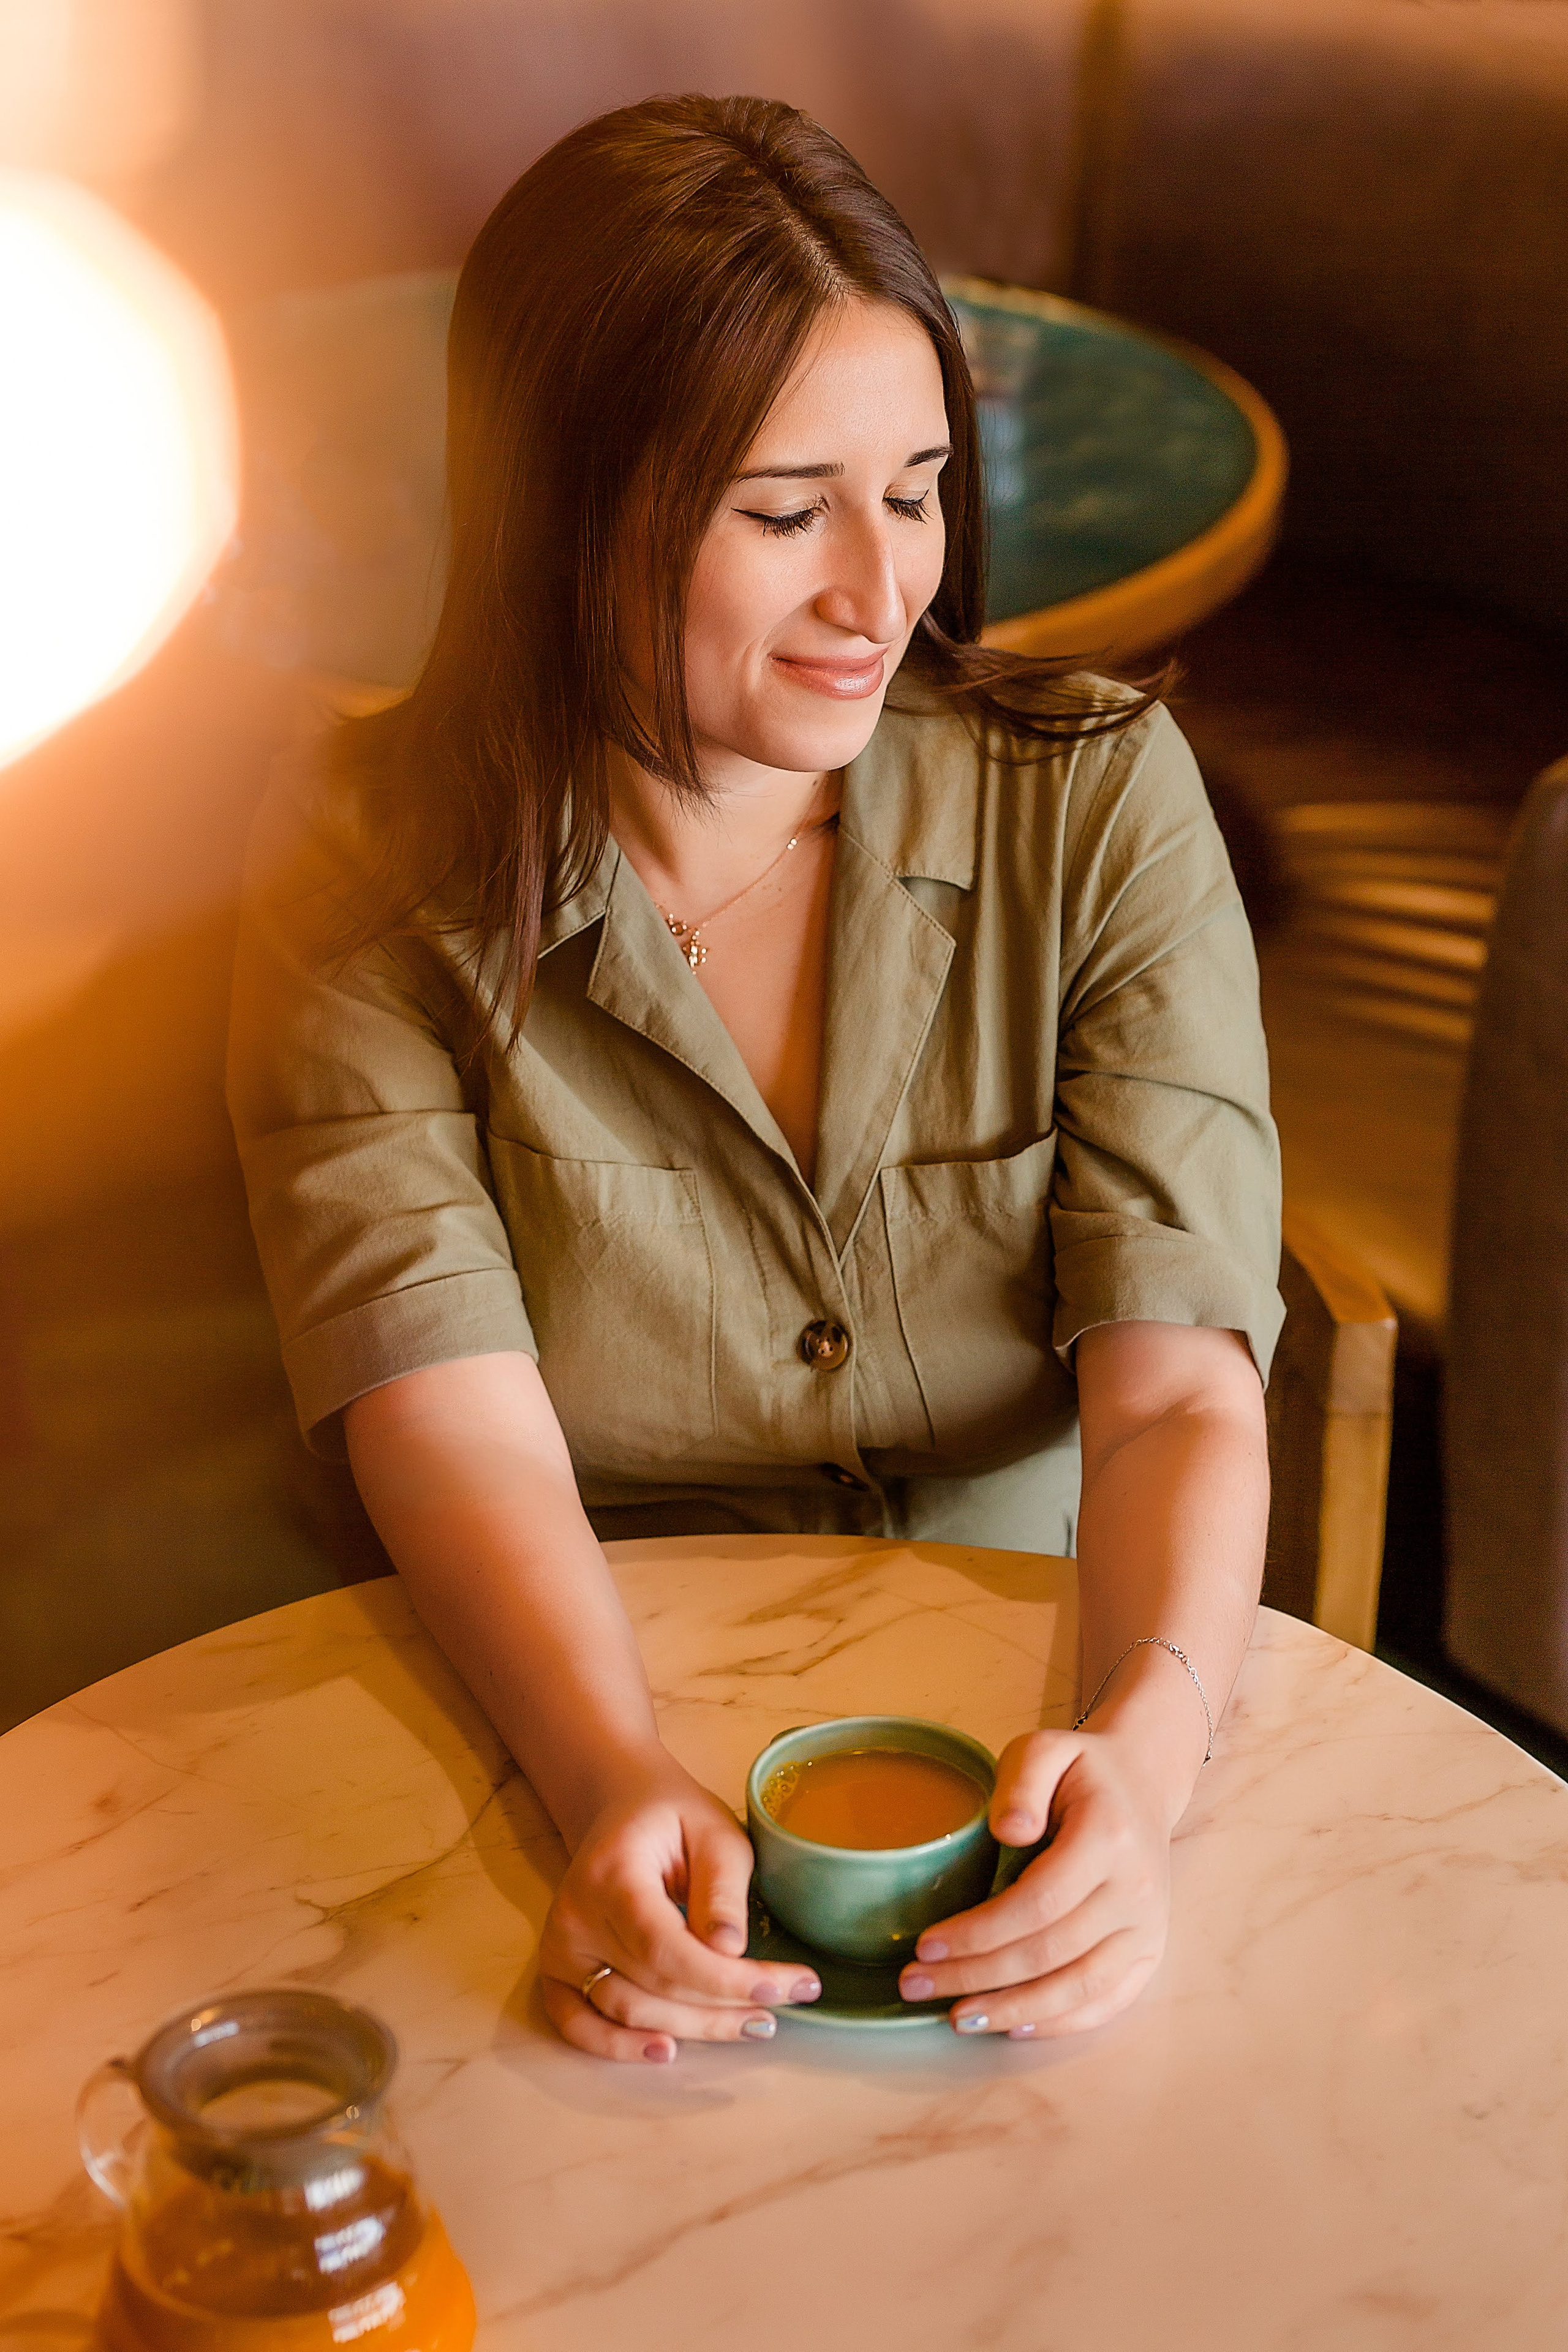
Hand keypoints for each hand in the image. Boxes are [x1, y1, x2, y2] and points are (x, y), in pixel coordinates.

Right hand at [538, 1750, 821, 2061]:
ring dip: (694, 2027)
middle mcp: (576, 1918)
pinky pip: (578, 2025)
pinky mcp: (557, 1971)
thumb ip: (722, 1887)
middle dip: (725, 2004)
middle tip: (784, 2004)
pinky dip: (618, 2047)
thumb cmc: (674, 1818)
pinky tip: (667, 2052)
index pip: (665, 1948)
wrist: (620, 1809)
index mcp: (612, 1876)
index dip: (724, 1980)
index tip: (784, 1987)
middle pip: (653, 1986)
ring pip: (628, 2012)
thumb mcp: (715, 1832)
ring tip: (754, 2023)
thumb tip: (730, 1952)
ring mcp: (561, 1949)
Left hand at [897, 1726, 1174, 2037]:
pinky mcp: (1149, 1952)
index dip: (979, 1932)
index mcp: (1108, 1838)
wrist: (1142, 1785)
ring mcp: (1147, 1928)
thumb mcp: (1045, 1748)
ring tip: (957, 2018)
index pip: (1038, 1902)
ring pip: (1078, 1988)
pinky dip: (1060, 2022)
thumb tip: (1007, 1830)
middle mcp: (1136, 1890)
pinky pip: (1108, 2002)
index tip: (925, 1945)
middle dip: (977, 1976)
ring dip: (1013, 2010)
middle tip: (917, 1985)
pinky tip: (1014, 2027)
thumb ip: (1022, 1781)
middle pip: (1049, 1952)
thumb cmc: (1080, 1771)